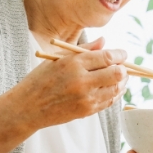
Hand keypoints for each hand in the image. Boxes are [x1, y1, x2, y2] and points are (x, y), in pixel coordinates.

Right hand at [12, 37, 127, 130]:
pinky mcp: (87, 111)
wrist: (28, 107)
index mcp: (74, 63)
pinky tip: (112, 88)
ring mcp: (86, 98)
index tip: (123, 54)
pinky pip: (109, 101)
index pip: (107, 57)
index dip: (120, 55)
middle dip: (124, 68)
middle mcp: (82, 81)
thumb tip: (104, 41)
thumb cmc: (42, 79)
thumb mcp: (59, 58)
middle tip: (122, 65)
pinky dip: (115, 93)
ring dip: (122, 81)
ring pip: (116, 88)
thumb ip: (84, 49)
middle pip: (117, 73)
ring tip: (120, 76)